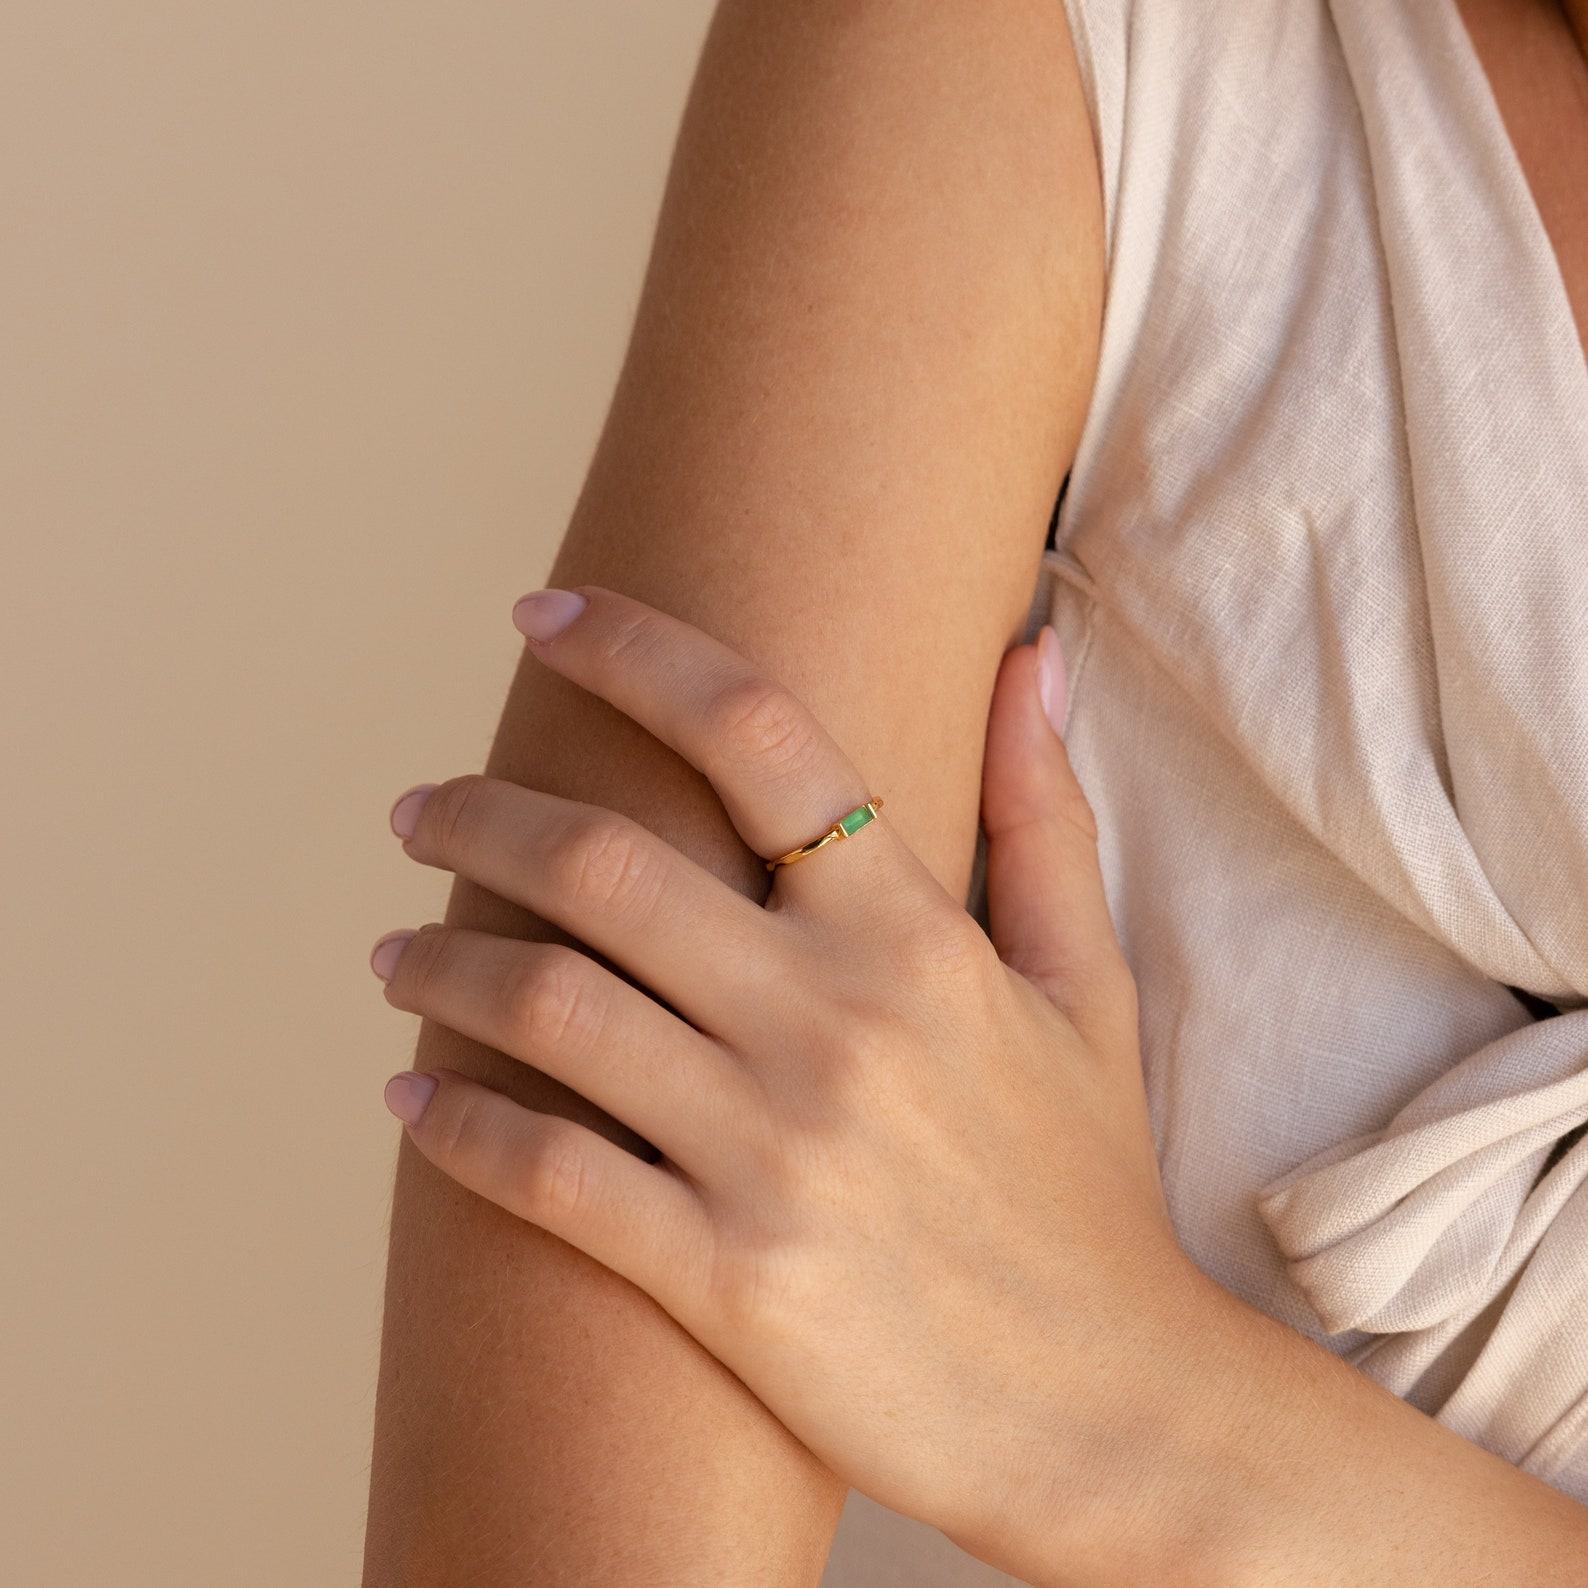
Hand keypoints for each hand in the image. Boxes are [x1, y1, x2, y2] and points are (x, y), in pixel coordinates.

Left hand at [369, 586, 1206, 1574]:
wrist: (1110, 1406)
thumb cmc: (1086, 1185)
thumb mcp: (1085, 986)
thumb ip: (1042, 813)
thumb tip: (1031, 651)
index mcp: (917, 938)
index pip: (758, 736)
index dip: (636, 650)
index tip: (544, 616)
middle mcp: (836, 1024)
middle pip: (608, 864)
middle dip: (482, 815)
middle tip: (421, 810)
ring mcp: (775, 1154)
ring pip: (552, 1009)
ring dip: (442, 963)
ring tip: (394, 949)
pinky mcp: (728, 1276)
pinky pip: (549, 1176)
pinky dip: (458, 1124)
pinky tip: (411, 1096)